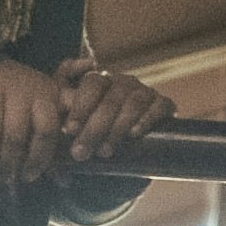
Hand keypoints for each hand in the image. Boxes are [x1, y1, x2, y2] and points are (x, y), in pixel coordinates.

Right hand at [0, 58, 77, 186]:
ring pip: (16, 133)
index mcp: (59, 95)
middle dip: (37, 159)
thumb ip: (55, 139)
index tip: (70, 165)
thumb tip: (64, 182)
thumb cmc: (24, 96)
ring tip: (7, 177)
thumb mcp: (47, 105)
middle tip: (28, 178)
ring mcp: (16, 92)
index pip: (74, 119)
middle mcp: (42, 91)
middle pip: (45, 131)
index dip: (76, 138)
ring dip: (10, 160)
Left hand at [52, 56, 171, 169]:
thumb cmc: (90, 128)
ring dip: (117, 128)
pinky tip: (134, 134)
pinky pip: (158, 107)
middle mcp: (124, 82)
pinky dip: (146, 119)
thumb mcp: (68, 116)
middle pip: (111, 98)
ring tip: (105, 151)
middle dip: (95, 127)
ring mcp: (146, 92)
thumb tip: (68, 74)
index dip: (81, 106)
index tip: (69, 130)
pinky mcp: (164, 105)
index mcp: (101, 80)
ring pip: (133, 103)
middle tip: (81, 152)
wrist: (124, 145)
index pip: (92, 83)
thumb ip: (60, 97)